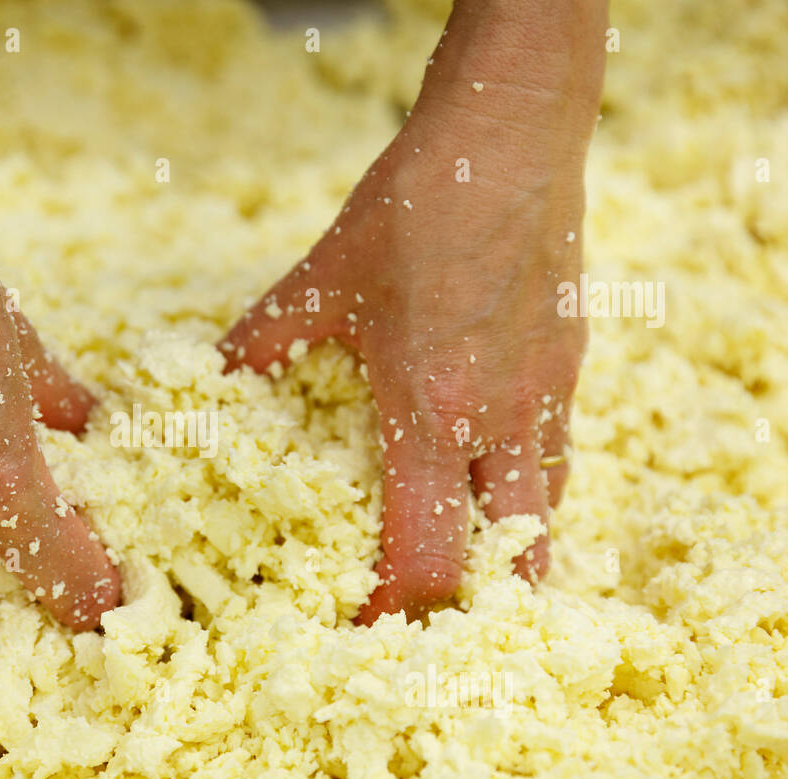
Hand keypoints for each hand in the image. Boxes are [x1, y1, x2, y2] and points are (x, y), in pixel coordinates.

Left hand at [220, 105, 588, 622]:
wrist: (509, 141)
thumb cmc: (414, 208)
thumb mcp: (322, 278)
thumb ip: (264, 339)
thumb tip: (216, 376)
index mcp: (429, 411)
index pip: (424, 552)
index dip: (396, 607)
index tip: (366, 627)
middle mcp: (498, 419)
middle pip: (508, 558)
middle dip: (470, 605)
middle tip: (429, 619)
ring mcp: (545, 395)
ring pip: (544, 512)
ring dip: (507, 552)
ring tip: (469, 569)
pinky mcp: (570, 367)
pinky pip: (558, 456)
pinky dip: (529, 490)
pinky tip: (498, 479)